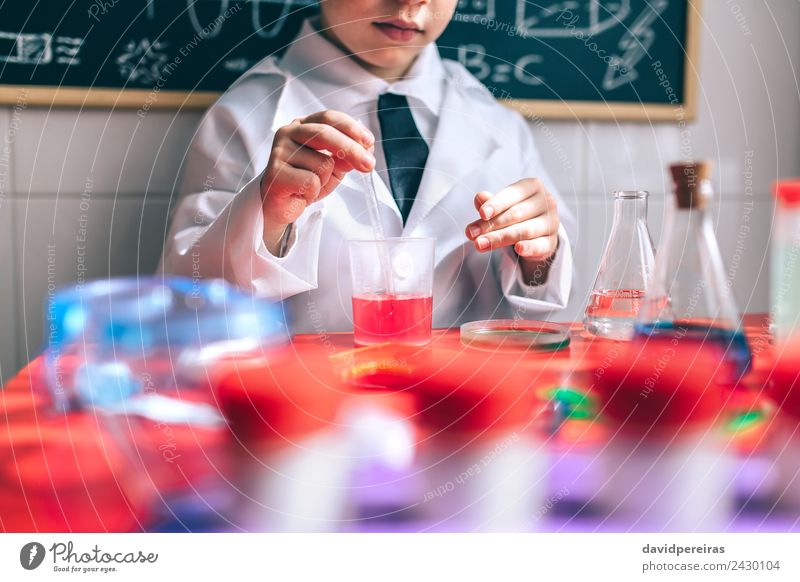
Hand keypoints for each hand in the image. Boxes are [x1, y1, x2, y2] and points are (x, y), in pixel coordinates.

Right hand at [260, 110, 375, 253]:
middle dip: (352, 150)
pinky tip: (301, 193)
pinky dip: (314, 191)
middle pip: (325, 134)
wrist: (280, 205)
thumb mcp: (333, 167)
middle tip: (369, 165)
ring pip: (322, 162)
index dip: (352, 128)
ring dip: (326, 179)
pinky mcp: (275, 172)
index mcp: (302, 125)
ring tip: (312, 185)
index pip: (329, 118)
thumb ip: (347, 157)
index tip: (369, 142)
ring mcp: (279, 151)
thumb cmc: (305, 181)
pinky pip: (311, 181)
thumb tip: (364, 151)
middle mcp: (288, 133)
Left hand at [465, 177, 559, 284]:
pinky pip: (539, 245)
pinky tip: (518, 249)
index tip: (481, 214)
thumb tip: (479, 198)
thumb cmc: (516, 212)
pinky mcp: (552, 241)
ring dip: (500, 238)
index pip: (512, 195)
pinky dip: (529, 247)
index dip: (496, 204)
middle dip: (491, 225)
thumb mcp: (503, 205)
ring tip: (480, 244)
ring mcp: (551, 222)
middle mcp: (546, 201)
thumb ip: (490, 203)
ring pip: (524, 230)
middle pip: (515, 214)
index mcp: (532, 186)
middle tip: (472, 234)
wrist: (538, 231)